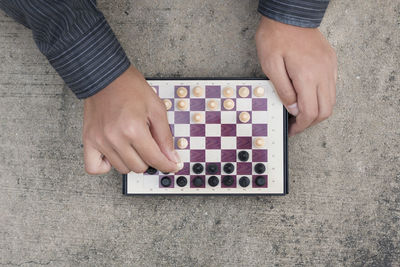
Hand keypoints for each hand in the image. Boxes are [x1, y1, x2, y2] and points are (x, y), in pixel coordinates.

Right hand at [83, 66, 181, 174]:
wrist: (106, 76)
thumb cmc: (130, 88)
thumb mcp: (156, 108)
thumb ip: (165, 136)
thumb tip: (172, 158)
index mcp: (133, 129)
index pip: (154, 159)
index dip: (167, 165)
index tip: (172, 165)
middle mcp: (115, 138)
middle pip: (139, 167)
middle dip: (149, 159)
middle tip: (149, 146)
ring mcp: (100, 141)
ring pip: (122, 168)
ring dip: (131, 161)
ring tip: (132, 145)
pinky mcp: (88, 140)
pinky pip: (94, 168)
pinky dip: (106, 166)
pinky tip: (115, 154)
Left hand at [255, 17, 336, 135]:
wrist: (290, 14)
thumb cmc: (275, 38)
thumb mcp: (271, 66)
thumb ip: (284, 91)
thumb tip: (294, 110)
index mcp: (307, 76)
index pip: (310, 112)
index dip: (301, 126)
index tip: (292, 130)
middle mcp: (323, 73)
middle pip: (325, 110)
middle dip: (311, 122)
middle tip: (297, 124)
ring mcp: (330, 67)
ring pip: (331, 100)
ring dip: (318, 111)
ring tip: (301, 112)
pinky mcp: (331, 61)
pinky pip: (332, 86)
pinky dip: (322, 97)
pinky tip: (308, 96)